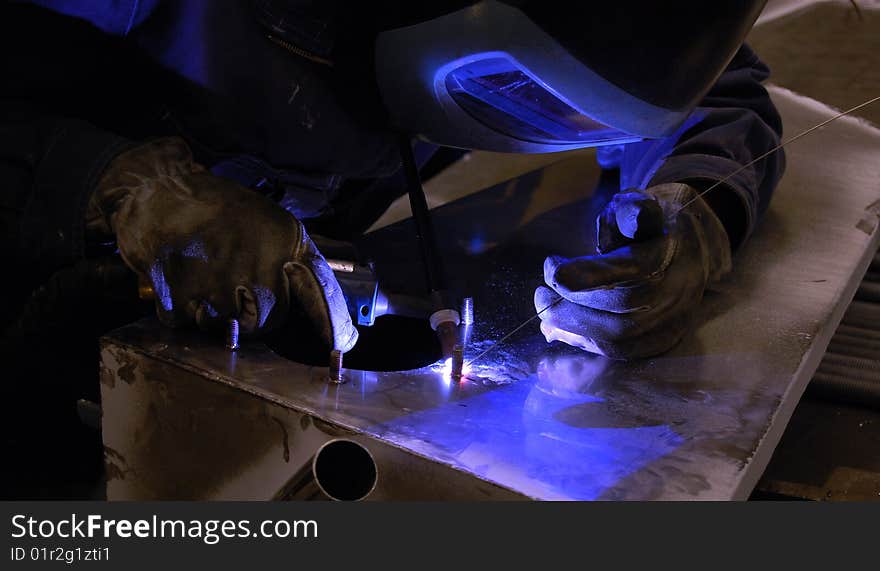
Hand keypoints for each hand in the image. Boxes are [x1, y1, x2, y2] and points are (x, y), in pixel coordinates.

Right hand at [89, 138, 357, 350]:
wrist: (158, 185)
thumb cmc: (217, 207)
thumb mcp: (269, 224)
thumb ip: (292, 260)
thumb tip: (316, 308)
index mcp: (287, 242)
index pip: (319, 292)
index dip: (331, 323)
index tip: (340, 346)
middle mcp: (260, 262)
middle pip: (267, 321)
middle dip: (249, 317)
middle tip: (231, 293)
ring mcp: (221, 277)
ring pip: (225, 326)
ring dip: (211, 313)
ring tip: (201, 280)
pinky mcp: (181, 287)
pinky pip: (183, 322)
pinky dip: (177, 309)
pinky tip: (177, 280)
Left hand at [534, 183, 730, 358]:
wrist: (691, 254)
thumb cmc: (652, 228)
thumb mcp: (641, 207)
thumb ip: (631, 209)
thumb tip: (629, 209)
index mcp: (670, 255)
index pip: (629, 271)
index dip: (585, 274)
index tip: (551, 267)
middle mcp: (675, 293)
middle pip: (621, 311)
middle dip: (572, 305)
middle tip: (539, 294)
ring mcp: (671, 323)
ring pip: (618, 338)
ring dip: (573, 328)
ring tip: (544, 312)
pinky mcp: (661, 342)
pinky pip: (620, 353)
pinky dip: (585, 343)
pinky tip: (560, 329)